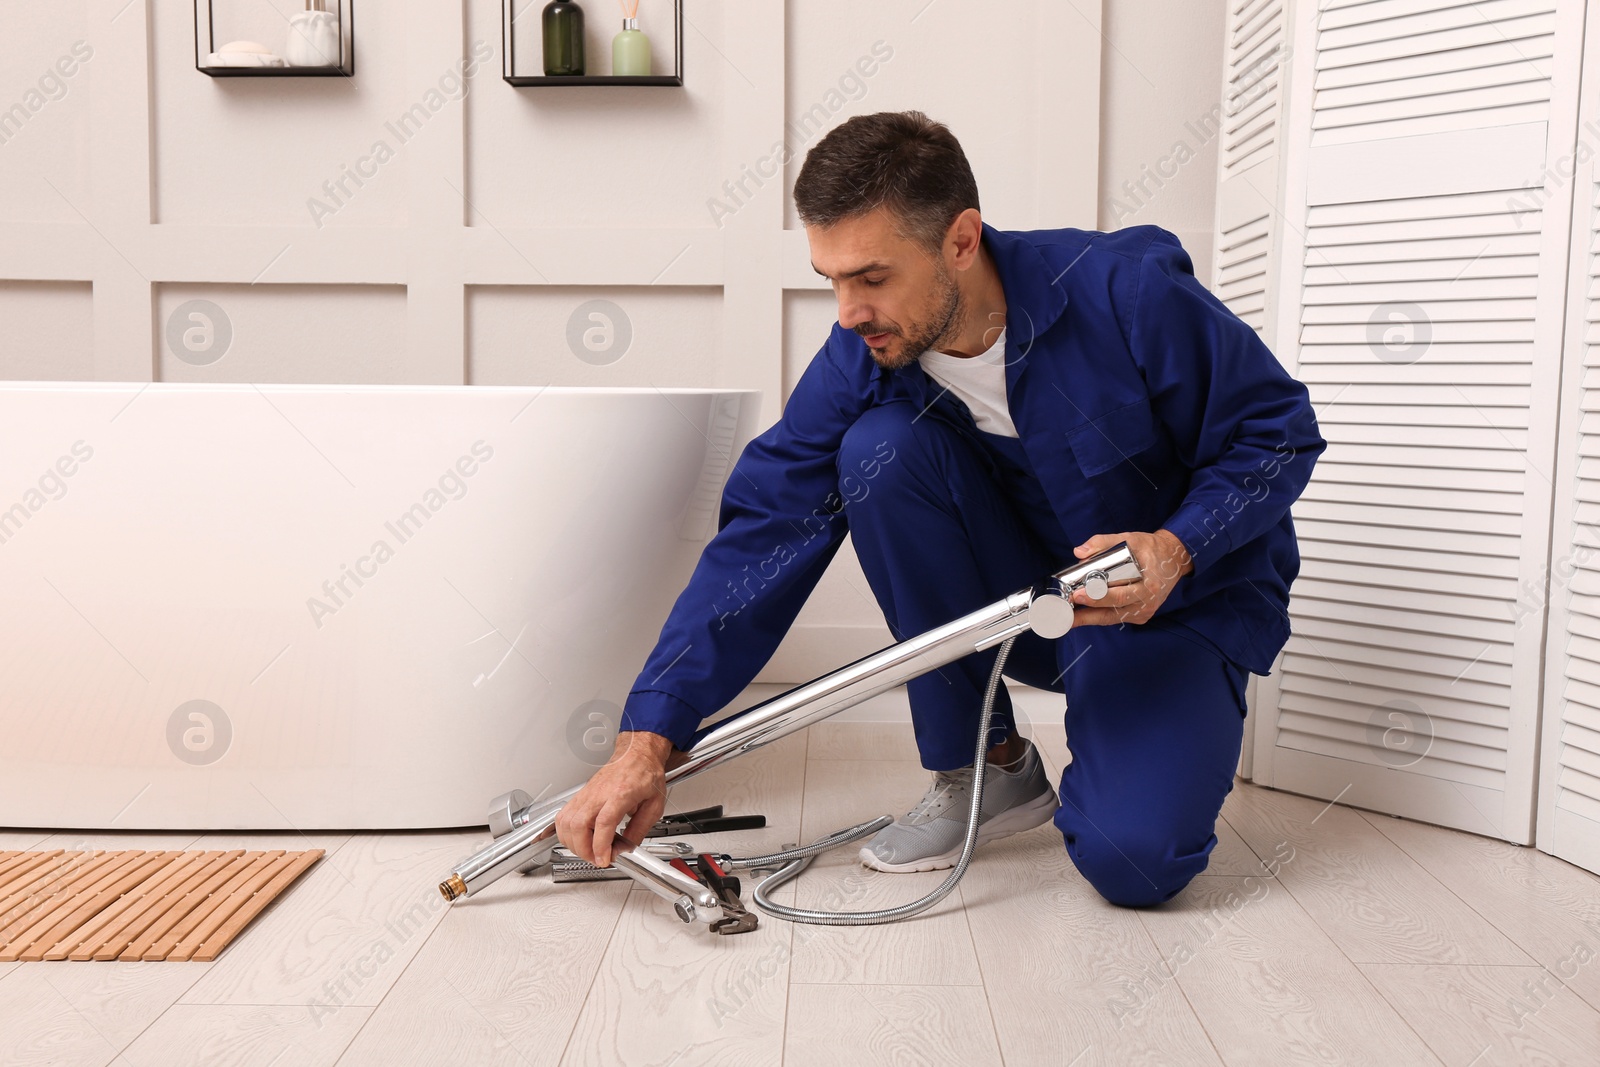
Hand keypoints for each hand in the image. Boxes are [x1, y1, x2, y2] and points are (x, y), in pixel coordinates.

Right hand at [554, 730, 675, 866]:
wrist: (636, 754)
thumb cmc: (645, 774)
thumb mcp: (654, 805)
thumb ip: (639, 829)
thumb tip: (626, 848)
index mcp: (621, 793)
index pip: (604, 821)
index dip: (600, 845)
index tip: (604, 859)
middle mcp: (599, 793)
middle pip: (578, 824)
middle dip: (584, 849)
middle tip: (598, 859)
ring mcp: (586, 793)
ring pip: (566, 821)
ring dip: (573, 843)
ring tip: (589, 851)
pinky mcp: (579, 795)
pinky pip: (563, 816)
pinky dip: (565, 833)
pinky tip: (578, 839)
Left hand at [1068, 529, 1193, 625]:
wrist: (1174, 560)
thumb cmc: (1151, 550)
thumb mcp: (1130, 539)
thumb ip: (1103, 543)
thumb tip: (1080, 552)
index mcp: (1148, 584)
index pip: (1120, 594)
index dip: (1097, 596)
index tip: (1078, 594)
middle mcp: (1147, 602)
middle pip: (1113, 610)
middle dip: (1087, 612)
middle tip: (1065, 609)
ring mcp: (1143, 611)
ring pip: (1111, 618)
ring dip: (1088, 618)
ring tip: (1066, 618)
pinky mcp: (1140, 616)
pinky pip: (1115, 618)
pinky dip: (1098, 616)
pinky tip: (1081, 615)